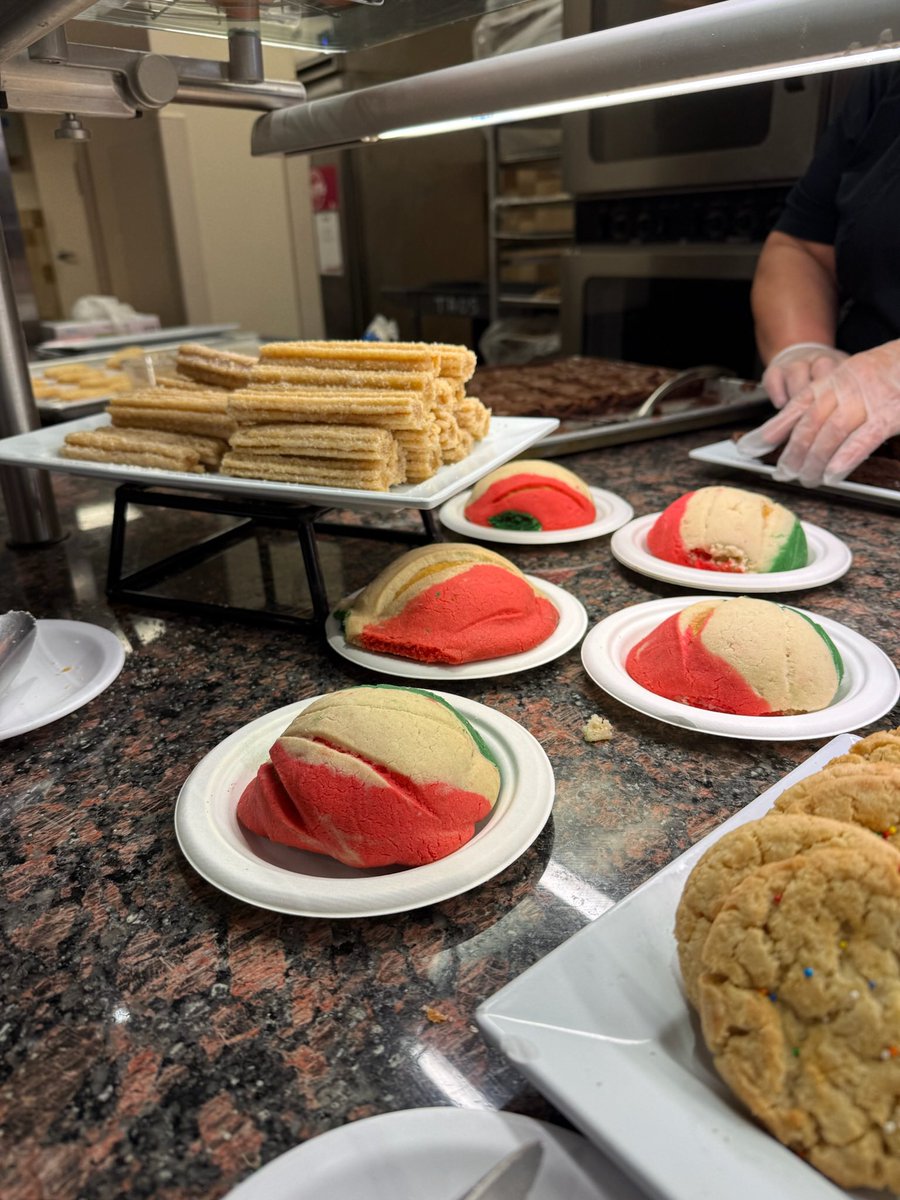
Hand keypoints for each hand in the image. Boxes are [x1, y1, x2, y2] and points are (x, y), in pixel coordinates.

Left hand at [736, 339, 899, 486]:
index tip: (749, 448)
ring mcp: (866, 402)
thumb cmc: (880, 374)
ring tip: (807, 480)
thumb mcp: (845, 380)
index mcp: (829, 382)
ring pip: (830, 434)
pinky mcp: (888, 416)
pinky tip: (832, 475)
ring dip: (815, 462)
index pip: (794, 408)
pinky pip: (862, 439)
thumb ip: (821, 403)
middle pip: (809, 424)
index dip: (770, 430)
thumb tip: (792, 431)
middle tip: (784, 474)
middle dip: (792, 453)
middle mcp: (843, 390)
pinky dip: (844, 459)